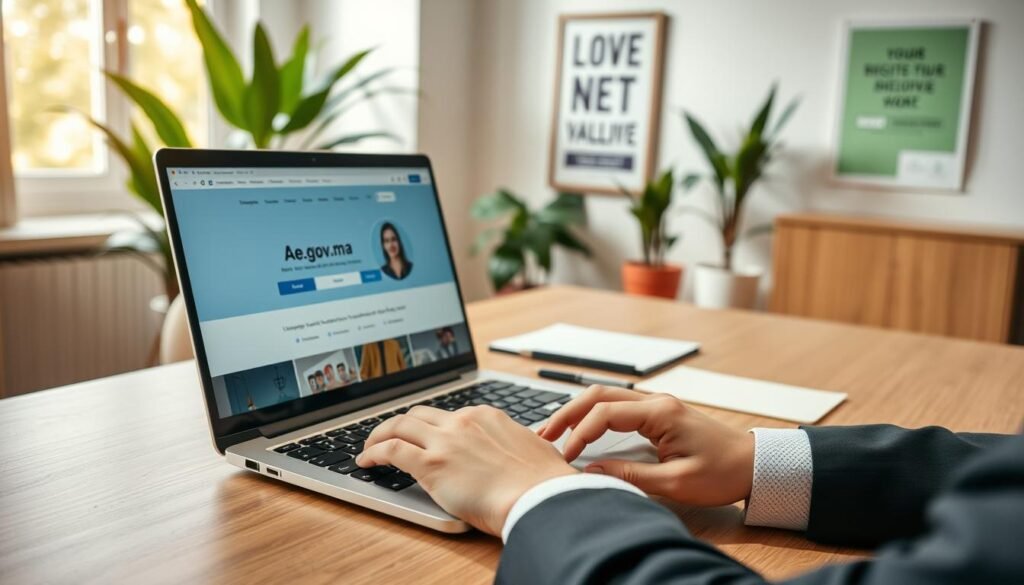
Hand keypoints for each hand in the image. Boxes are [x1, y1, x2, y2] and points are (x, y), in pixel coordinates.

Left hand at [357, 405, 577, 535]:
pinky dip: (374, 452)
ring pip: (399, 426)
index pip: (449, 415)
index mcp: (486, 417)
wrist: (539, 496)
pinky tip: (366, 461)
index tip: (424, 436)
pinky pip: (392, 450)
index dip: (431, 426)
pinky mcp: (431, 464)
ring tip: (369, 448)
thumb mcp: (533, 448)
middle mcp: (463, 422)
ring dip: (379, 435)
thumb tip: (520, 452)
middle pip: (419, 414)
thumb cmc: (542, 482)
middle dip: (400, 424)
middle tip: (389, 436)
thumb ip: (516, 445)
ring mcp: (446, 441)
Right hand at [538, 386, 753, 505]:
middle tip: (543, 435)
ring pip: (606, 396)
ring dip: (578, 411)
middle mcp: (656, 401)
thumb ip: (631, 476)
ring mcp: (657, 404)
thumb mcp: (676, 482)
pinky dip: (593, 414)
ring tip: (554, 431)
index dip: (579, 433)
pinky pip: (617, 406)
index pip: (605, 412)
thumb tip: (592, 471)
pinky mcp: (658, 413)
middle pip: (598, 394)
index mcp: (661, 412)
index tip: (566, 456)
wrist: (753, 463)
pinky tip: (581, 429)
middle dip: (567, 413)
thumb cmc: (722, 472)